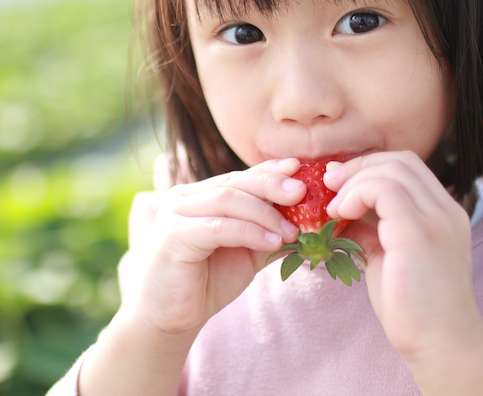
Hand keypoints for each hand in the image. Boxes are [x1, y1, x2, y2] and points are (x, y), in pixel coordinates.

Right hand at [129, 158, 304, 336]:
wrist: (172, 315)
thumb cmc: (208, 281)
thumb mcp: (247, 253)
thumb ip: (270, 233)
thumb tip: (311, 223)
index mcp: (200, 195)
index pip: (240, 175)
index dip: (270, 170)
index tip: (299, 167)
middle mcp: (184, 197)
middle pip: (235, 182)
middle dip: (272, 185)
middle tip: (302, 193)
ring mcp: (175, 213)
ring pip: (228, 200)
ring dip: (265, 214)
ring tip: (292, 231)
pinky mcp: (174, 236)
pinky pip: (219, 227)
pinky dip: (250, 232)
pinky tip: (271, 242)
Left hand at [323, 151, 482, 362]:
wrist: (440, 345)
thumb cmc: (412, 308)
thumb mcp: (388, 255)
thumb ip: (372, 227)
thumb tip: (341, 207)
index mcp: (443, 213)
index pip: (407, 167)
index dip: (369, 167)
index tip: (339, 184)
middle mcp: (446, 210)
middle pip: (400, 160)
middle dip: (358, 167)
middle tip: (328, 186)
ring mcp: (437, 218)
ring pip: (391, 169)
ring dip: (353, 181)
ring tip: (333, 209)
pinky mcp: (419, 232)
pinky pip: (384, 189)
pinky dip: (356, 193)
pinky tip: (341, 215)